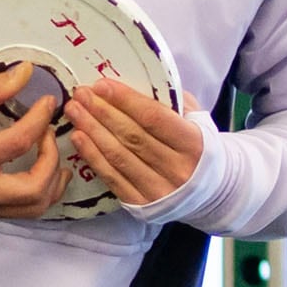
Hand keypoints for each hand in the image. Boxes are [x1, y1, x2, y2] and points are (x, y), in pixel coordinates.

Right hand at [0, 62, 71, 218]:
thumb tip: (27, 71)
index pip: (17, 143)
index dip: (39, 119)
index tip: (47, 103)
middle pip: (34, 188)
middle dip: (51, 158)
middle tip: (48, 133)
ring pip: (34, 206)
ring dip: (53, 180)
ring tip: (53, 154)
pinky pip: (25, 211)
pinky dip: (43, 193)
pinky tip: (46, 173)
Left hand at [66, 78, 204, 206]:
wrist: (212, 192)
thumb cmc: (199, 148)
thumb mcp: (197, 119)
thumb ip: (173, 102)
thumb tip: (139, 81)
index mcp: (194, 144)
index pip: (154, 118)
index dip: (126, 100)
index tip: (101, 85)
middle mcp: (177, 169)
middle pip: (132, 136)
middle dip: (102, 112)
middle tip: (81, 93)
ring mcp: (159, 190)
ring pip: (118, 156)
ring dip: (92, 131)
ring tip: (74, 111)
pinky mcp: (142, 205)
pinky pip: (112, 177)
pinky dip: (92, 156)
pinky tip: (78, 137)